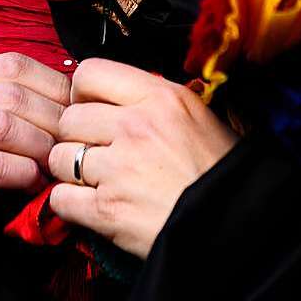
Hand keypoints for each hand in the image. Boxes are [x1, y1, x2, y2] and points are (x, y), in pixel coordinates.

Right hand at [0, 52, 69, 300]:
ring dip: (40, 144)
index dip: (51, 83)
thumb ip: (5, 118)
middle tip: (72, 142)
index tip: (76, 110)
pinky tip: (33, 185)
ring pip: (0, 123)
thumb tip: (71, 102)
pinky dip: (24, 173)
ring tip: (54, 164)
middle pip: (8, 90)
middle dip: (52, 115)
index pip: (6, 64)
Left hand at [48, 58, 238, 258]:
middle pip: (68, 118)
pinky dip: (68, 204)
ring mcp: (120, 169)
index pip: (89, 72)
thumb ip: (152, 102)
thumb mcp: (197, 116)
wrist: (240, 228)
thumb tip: (112, 98)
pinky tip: (88, 206)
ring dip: (69, 171)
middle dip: (74, 136)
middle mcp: (135, 126)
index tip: (89, 108)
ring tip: (94, 181)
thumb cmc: (223, 173)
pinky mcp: (109, 210)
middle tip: (93, 152)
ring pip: (59, 157)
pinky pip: (60, 198)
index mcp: (160, 97)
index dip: (81, 92)